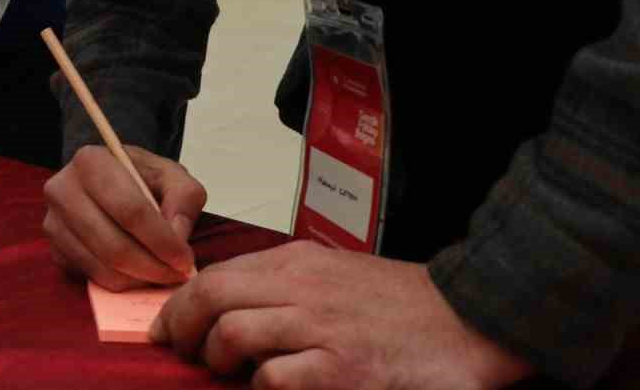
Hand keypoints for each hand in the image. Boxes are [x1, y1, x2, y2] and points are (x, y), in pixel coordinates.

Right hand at [43, 144, 202, 286]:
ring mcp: (53, 223)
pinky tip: (139, 272)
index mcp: (90, 161)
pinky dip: (121, 283)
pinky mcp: (55, 250)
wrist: (109, 180)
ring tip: (162, 273)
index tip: (185, 259)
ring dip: (139, 279)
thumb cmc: (141, 177)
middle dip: (152, 267)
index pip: (129, 210)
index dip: (161, 240)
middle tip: (178, 274)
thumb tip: (177, 236)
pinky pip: (92, 278)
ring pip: (102, 267)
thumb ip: (184, 197)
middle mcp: (62, 190)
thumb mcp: (171, 174)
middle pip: (113, 245)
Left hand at [149, 241, 534, 388]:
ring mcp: (322, 329)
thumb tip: (227, 306)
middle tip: (182, 354)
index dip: (179, 306)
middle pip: (212, 300)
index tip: (167, 329)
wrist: (472, 318)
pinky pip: (275, 380)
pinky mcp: (343, 370)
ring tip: (229, 375)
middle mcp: (303, 289)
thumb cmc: (400, 304)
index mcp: (297, 263)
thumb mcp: (333, 274)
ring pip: (234, 336)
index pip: (215, 277)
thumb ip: (284, 284)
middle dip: (182, 331)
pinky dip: (263, 389)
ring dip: (220, 362)